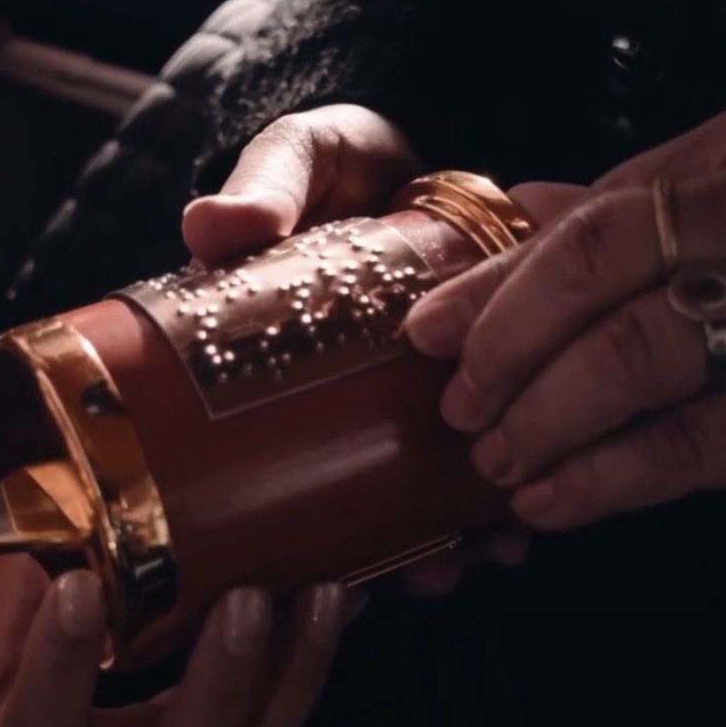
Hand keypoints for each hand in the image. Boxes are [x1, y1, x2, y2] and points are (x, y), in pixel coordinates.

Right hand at [0, 556, 346, 726]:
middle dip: (222, 675)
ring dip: (296, 666)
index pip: (46, 721)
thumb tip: (33, 551)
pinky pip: (282, 724)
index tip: (80, 584)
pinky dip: (314, 661)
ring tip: (324, 591)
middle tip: (246, 598)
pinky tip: (340, 598)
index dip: (62, 658)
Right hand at [183, 106, 582, 592]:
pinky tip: (516, 510)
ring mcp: (393, 388)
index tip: (326, 564)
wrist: (384, 154)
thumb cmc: (323, 165)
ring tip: (487, 548)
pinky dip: (487, 478)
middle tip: (430, 572)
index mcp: (273, 364)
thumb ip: (262, 190)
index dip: (292, 521)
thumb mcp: (291, 166)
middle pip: (347, 492)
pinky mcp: (452, 374)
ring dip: (448, 526)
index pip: (264, 456)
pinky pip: (464, 439)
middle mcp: (327, 390)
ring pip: (409, 482)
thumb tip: (209, 228)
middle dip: (390, 543)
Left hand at [406, 109, 725, 529]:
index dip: (497, 287)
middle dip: (514, 362)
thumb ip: (633, 199)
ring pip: (646, 367)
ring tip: (496, 466)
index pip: (590, 228)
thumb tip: (522, 204)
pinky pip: (702, 447)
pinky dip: (615, 479)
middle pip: (607, 295)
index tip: (426, 334)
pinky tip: (555, 502)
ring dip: (550, 426)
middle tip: (459, 412)